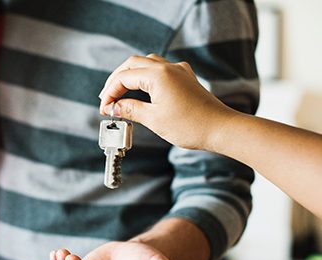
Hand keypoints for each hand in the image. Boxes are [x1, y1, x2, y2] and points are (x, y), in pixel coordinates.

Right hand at [98, 54, 237, 150]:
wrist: (221, 129)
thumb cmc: (190, 125)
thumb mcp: (154, 119)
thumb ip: (130, 109)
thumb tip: (114, 107)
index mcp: (158, 75)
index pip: (124, 77)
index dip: (110, 93)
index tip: (104, 109)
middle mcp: (168, 68)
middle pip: (132, 64)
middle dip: (116, 80)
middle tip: (107, 99)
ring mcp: (178, 71)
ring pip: (146, 63)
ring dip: (130, 76)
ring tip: (120, 93)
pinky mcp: (185, 78)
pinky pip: (160, 69)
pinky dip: (146, 77)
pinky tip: (143, 89)